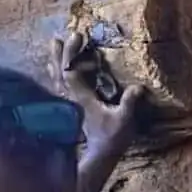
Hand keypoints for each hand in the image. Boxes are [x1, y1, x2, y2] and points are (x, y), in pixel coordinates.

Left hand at [49, 32, 143, 165]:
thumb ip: (129, 103)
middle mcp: (73, 98)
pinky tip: (55, 68)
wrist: (101, 154)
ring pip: (58, 79)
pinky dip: (57, 74)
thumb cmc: (113, 137)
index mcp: (82, 98)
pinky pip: (60, 86)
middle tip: (58, 37)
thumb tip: (138, 86)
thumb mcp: (124, 120)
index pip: (71, 72)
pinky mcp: (73, 107)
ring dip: (55, 61)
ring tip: (54, 46)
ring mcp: (71, 103)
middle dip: (60, 54)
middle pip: (61, 72)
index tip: (77, 37)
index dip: (72, 53)